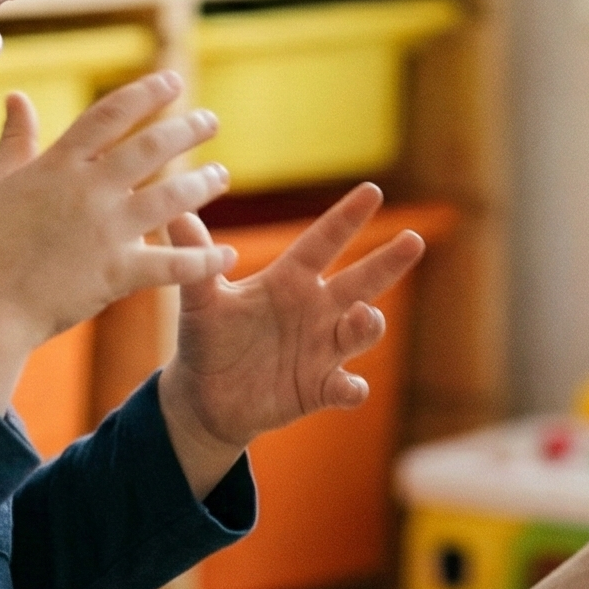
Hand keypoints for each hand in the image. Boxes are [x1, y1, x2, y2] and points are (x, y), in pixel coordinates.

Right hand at [0, 73, 235, 410]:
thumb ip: (16, 138)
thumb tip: (17, 96)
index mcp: (59, 165)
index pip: (110, 115)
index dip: (145, 94)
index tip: (173, 80)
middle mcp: (88, 190)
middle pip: (150, 148)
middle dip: (187, 129)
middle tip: (212, 120)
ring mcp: (105, 230)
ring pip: (170, 198)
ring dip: (202, 184)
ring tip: (222, 175)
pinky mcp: (118, 272)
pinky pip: (173, 264)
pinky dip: (204, 260)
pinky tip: (229, 254)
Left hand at [157, 183, 424, 496]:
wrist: (205, 398)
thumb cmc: (207, 340)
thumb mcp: (200, 302)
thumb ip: (195, 263)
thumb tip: (175, 215)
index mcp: (288, 282)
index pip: (322, 243)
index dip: (346, 219)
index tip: (373, 190)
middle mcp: (314, 310)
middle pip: (360, 281)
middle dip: (388, 262)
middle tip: (414, 240)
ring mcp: (321, 349)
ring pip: (360, 331)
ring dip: (368, 324)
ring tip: (363, 316)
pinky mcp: (318, 388)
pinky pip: (345, 387)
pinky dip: (351, 387)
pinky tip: (349, 387)